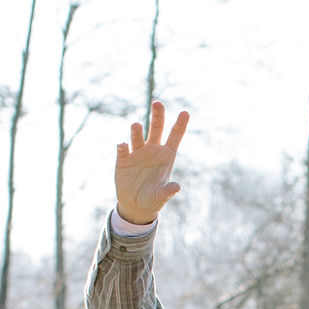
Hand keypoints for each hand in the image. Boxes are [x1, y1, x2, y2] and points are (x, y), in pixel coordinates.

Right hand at [115, 102, 188, 225]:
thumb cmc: (153, 199)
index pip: (175, 136)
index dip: (180, 124)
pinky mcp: (123, 159)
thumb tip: (176, 187)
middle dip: (158, 116)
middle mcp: (152, 150)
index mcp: (166, 156)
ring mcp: (137, 153)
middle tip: (158, 103)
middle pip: (156, 128)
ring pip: (138, 137)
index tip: (185, 112)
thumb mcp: (161, 197)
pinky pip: (123, 149)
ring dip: (137, 131)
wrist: (135, 206)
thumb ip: (168, 192)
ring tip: (136, 126)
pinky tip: (123, 145)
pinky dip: (122, 146)